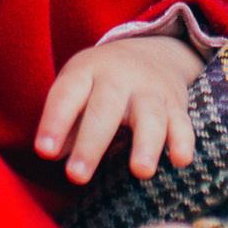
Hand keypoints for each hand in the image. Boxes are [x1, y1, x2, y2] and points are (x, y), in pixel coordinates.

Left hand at [34, 35, 204, 185]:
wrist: (149, 50)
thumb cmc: (99, 83)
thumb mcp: (76, 90)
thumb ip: (65, 123)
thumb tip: (54, 154)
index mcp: (86, 71)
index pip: (67, 94)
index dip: (55, 121)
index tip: (44, 151)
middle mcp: (118, 78)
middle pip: (104, 109)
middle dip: (91, 144)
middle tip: (77, 176)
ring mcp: (149, 90)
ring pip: (149, 116)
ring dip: (146, 144)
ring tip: (141, 172)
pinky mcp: (176, 104)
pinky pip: (182, 123)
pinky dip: (183, 141)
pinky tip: (180, 160)